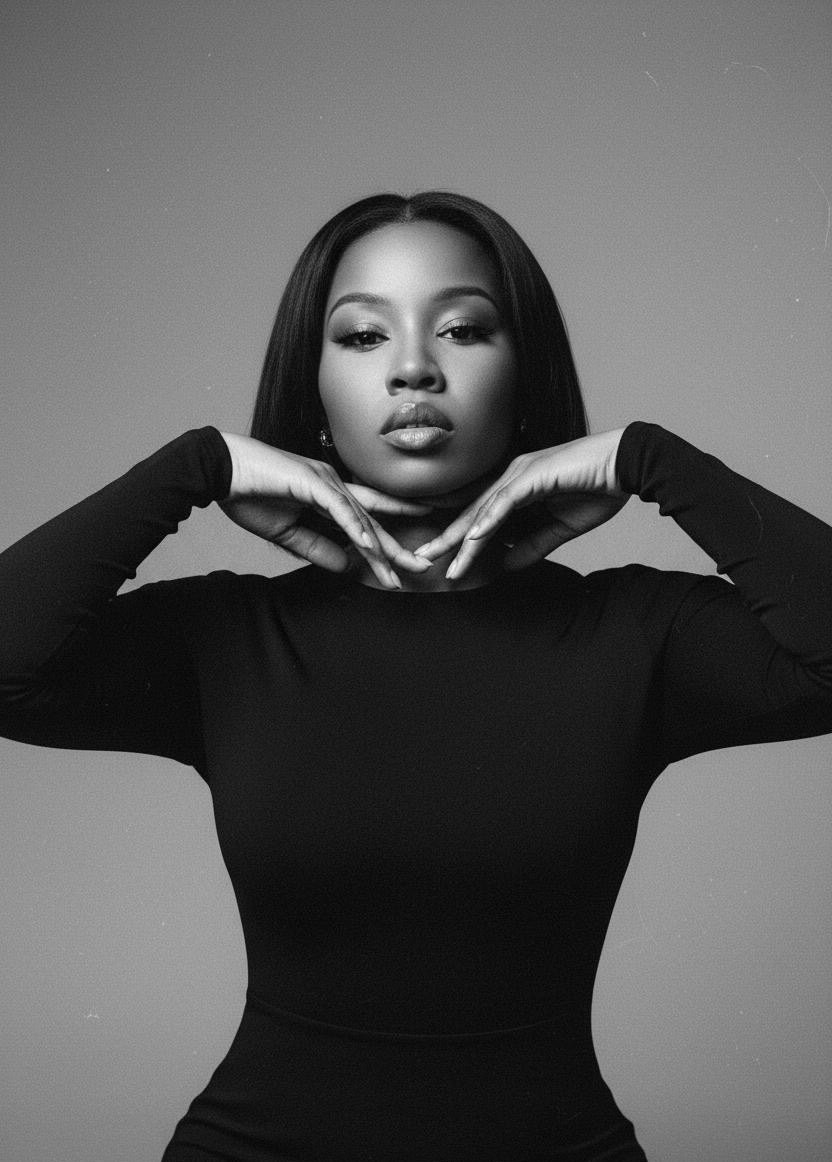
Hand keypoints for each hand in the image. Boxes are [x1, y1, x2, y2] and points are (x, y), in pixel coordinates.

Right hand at [218, 433, 431, 588]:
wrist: (219, 470)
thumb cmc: (248, 495)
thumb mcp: (287, 532)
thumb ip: (317, 547)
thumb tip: (347, 566)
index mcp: (328, 494)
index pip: (366, 519)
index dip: (388, 538)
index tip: (408, 558)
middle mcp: (333, 484)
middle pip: (373, 520)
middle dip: (397, 546)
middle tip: (423, 566)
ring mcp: (325, 480)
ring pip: (360, 518)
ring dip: (380, 547)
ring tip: (399, 570)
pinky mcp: (311, 481)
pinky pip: (339, 508)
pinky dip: (356, 528)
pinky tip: (371, 547)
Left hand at [413, 430, 628, 579]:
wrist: (627, 465)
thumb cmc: (598, 490)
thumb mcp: (560, 528)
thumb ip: (533, 545)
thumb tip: (507, 565)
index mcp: (516, 488)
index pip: (480, 517)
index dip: (459, 538)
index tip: (442, 560)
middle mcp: (511, 478)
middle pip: (472, 513)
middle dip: (447, 539)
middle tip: (423, 559)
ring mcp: (520, 474)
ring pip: (483, 511)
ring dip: (462, 537)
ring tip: (444, 560)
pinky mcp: (534, 475)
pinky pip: (505, 501)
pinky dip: (488, 520)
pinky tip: (474, 538)